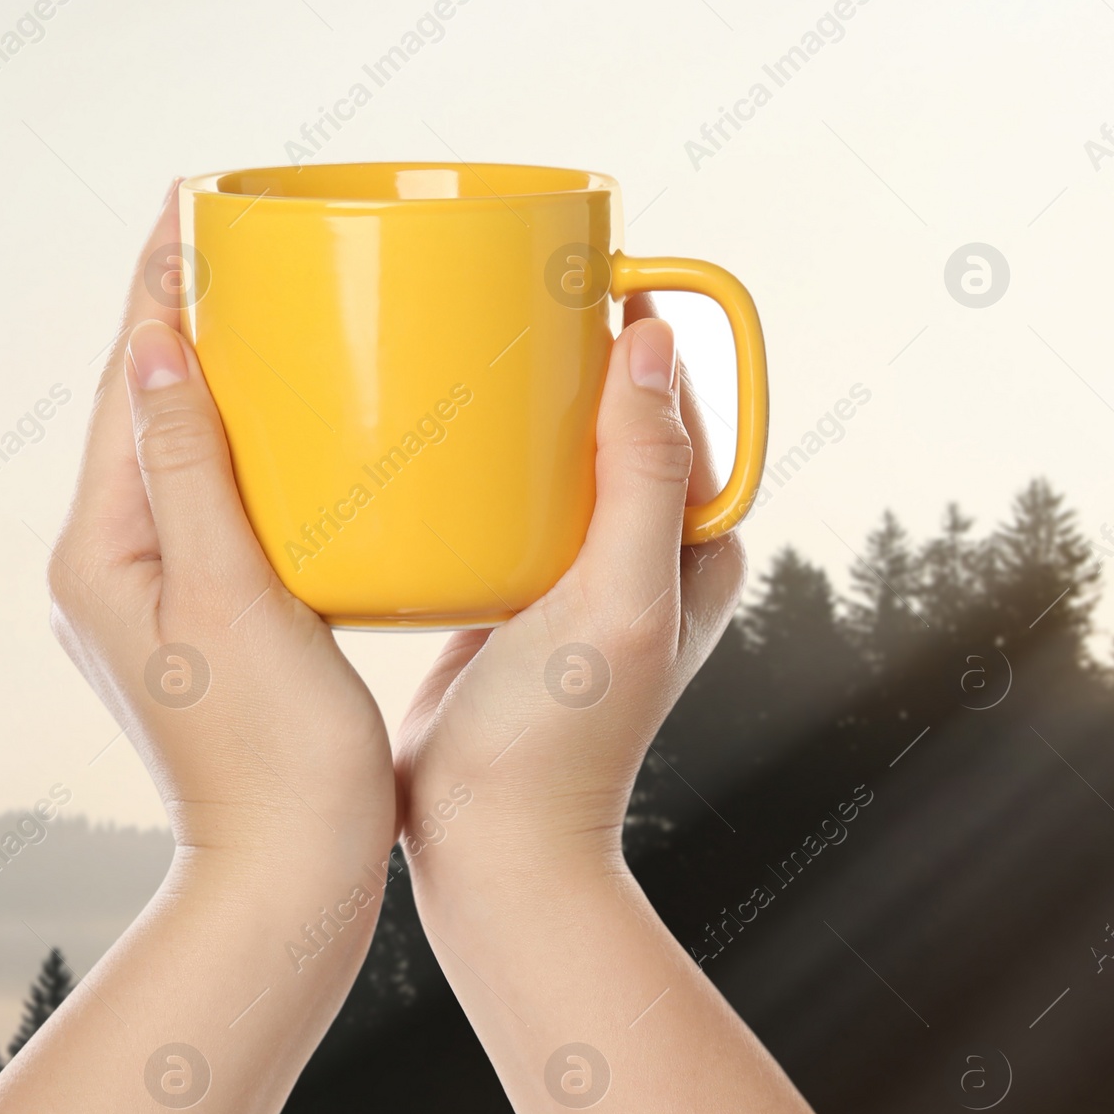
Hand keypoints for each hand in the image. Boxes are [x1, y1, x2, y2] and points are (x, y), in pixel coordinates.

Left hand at [0, 185, 403, 1113]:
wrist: (290, 878)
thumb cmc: (273, 759)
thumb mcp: (233, 600)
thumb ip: (194, 472)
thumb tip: (165, 349)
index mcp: (102, 552)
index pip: (126, 387)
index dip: (156, 290)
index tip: (189, 205)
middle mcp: (113, 564)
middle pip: (146, 406)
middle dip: (182, 315)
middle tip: (233, 232)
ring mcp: (157, 590)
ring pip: (183, 447)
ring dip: (216, 372)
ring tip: (263, 296)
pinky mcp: (207, 612)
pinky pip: (217, 494)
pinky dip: (249, 439)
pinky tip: (297, 416)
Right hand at [395, 297, 743, 878]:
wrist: (491, 845)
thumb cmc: (564, 742)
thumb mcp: (619, 602)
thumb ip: (645, 479)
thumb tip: (653, 344)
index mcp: (694, 546)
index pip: (681, 406)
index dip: (642, 330)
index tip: (580, 267)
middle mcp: (641, 551)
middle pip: (610, 417)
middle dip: (566, 350)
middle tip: (499, 292)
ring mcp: (572, 571)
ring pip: (548, 452)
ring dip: (511, 398)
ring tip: (453, 341)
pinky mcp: (508, 589)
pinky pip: (498, 498)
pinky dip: (469, 457)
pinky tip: (419, 431)